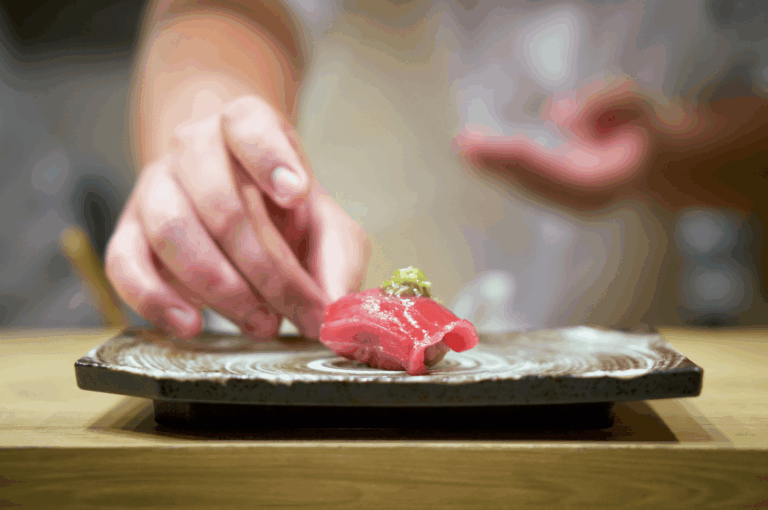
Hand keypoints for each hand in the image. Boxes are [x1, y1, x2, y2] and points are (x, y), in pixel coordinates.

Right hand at [106, 96, 369, 339]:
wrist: (236, 205)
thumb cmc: (285, 215)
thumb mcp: (327, 226)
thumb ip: (338, 262)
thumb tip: (335, 312)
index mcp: (246, 128)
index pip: (248, 124)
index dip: (270, 158)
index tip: (298, 195)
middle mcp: (194, 148)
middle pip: (219, 201)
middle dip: (264, 267)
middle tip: (296, 309)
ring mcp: (155, 187)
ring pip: (172, 231)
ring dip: (220, 288)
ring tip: (261, 323)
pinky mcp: (128, 231)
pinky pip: (124, 263)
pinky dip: (155, 299)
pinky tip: (191, 324)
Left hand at [455, 76, 767, 213]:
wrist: (665, 162)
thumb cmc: (650, 129)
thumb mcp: (638, 105)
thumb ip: (607, 103)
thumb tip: (559, 113)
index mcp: (602, 185)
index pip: (550, 172)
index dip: (517, 157)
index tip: (491, 146)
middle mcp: (583, 201)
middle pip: (532, 181)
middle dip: (497, 164)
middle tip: (465, 145)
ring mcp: (572, 203)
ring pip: (525, 186)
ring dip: (494, 167)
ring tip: (465, 147)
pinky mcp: (563, 196)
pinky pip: (527, 183)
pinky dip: (503, 168)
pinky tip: (479, 155)